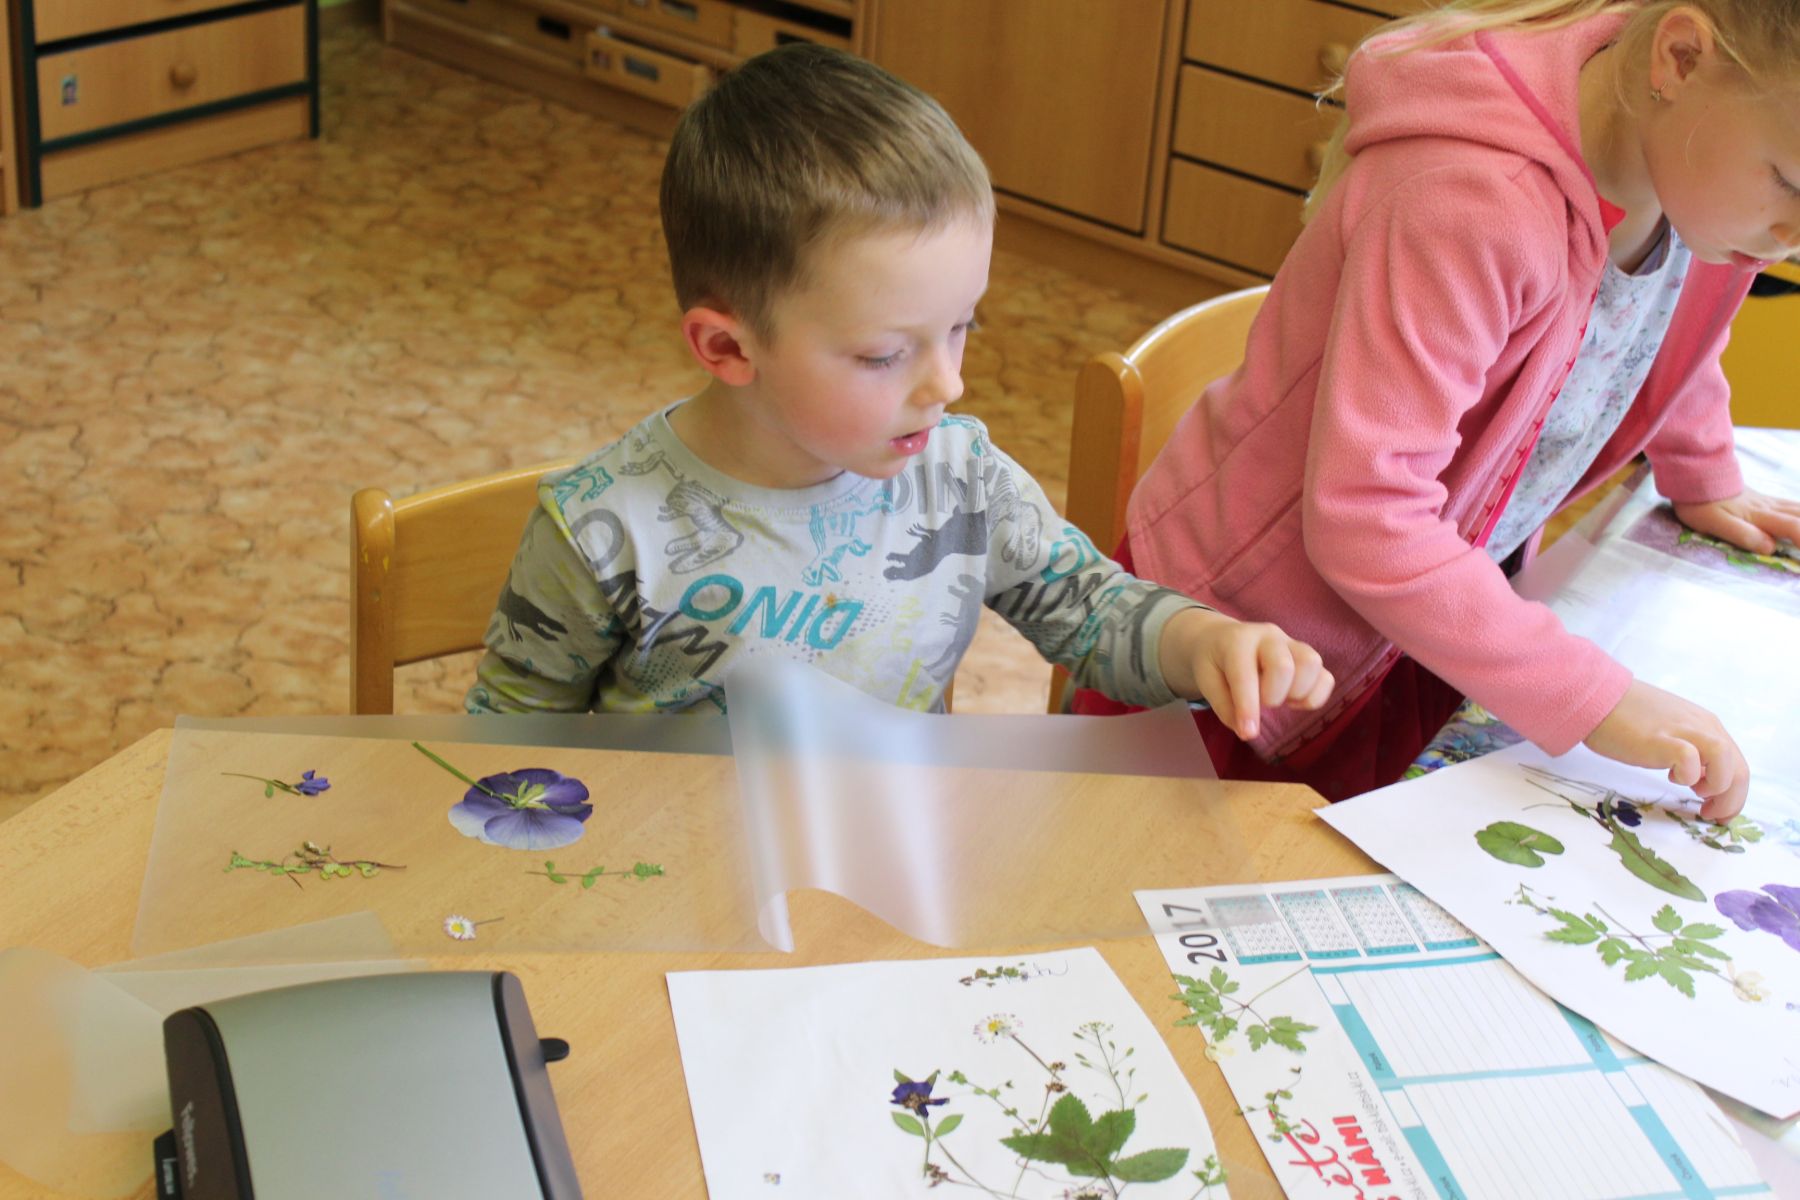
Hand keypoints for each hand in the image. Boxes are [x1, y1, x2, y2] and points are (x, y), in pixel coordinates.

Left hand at [1159, 608, 1333, 740]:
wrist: (1223, 637)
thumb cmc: (1215, 661)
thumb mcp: (1206, 681)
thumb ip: (1223, 706)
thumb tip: (1246, 731)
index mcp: (1237, 641)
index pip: (1245, 675)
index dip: (1248, 707)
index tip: (1248, 734)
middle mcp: (1268, 636)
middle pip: (1284, 665)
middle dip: (1274, 696)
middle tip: (1263, 704)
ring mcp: (1292, 643)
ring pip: (1311, 664)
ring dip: (1298, 693)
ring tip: (1282, 701)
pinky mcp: (1308, 656)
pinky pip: (1325, 676)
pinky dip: (1314, 696)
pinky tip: (1294, 701)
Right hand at [1582, 679, 1747, 819]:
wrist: (1597, 698)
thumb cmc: (1628, 717)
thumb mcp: (1672, 729)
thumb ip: (1692, 748)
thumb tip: (1701, 776)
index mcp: (1707, 725)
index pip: (1738, 765)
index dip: (1734, 793)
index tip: (1715, 808)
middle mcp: (1704, 727)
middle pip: (1740, 771)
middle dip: (1730, 801)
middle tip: (1710, 814)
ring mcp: (1685, 733)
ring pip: (1728, 765)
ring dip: (1717, 788)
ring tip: (1695, 794)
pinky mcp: (1663, 741)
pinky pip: (1691, 762)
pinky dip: (1688, 776)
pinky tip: (1671, 778)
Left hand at [1673, 488, 1799, 556]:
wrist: (1694, 475)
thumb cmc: (1701, 503)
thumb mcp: (1714, 523)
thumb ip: (1742, 534)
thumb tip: (1770, 548)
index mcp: (1760, 517)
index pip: (1795, 529)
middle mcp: (1770, 509)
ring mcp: (1769, 503)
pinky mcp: (1765, 500)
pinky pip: (1794, 506)